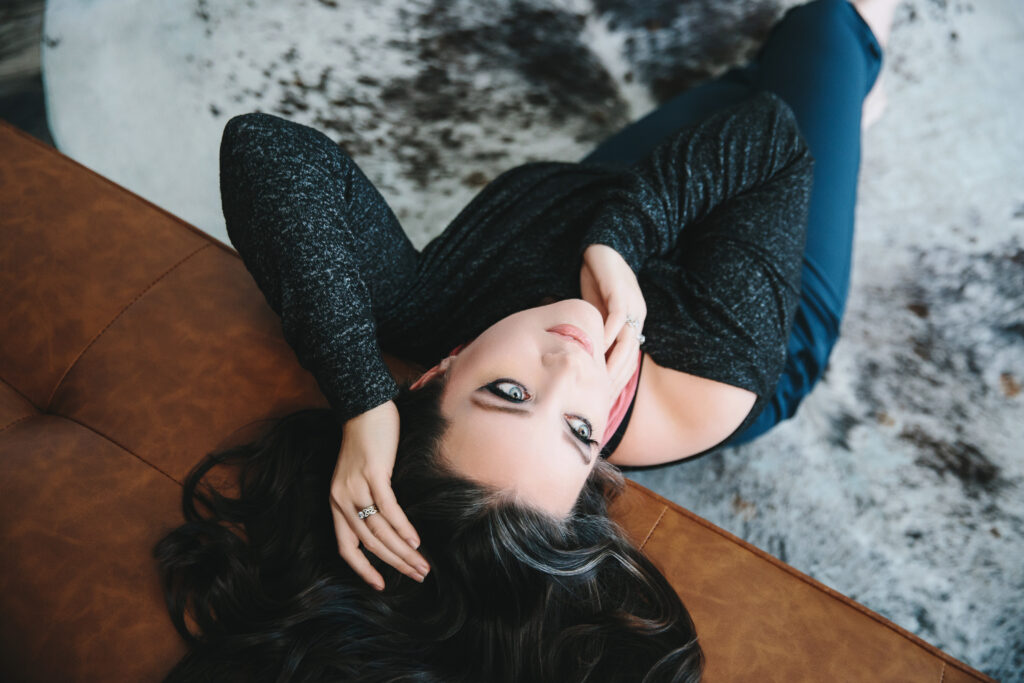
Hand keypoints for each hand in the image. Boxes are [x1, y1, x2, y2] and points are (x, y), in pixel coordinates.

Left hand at [330, 400, 429, 589]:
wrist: (364, 410)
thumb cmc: (366, 444)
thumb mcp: (357, 478)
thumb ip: (364, 502)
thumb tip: (387, 528)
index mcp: (336, 504)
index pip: (346, 548)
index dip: (363, 569)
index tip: (382, 585)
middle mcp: (342, 500)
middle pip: (369, 543)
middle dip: (395, 564)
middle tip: (418, 576)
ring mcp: (356, 487)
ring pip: (380, 530)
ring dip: (403, 551)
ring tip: (422, 563)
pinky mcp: (373, 475)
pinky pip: (388, 508)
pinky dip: (402, 527)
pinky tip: (414, 540)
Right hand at [579, 244, 646, 398]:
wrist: (602, 247)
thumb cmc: (596, 282)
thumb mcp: (594, 314)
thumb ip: (592, 335)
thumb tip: (579, 363)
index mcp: (633, 327)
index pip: (628, 363)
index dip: (616, 384)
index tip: (601, 402)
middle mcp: (637, 318)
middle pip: (630, 357)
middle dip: (614, 380)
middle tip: (597, 398)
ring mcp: (632, 305)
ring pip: (626, 341)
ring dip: (612, 361)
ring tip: (596, 379)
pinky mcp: (620, 292)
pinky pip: (616, 318)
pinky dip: (607, 334)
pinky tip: (594, 348)